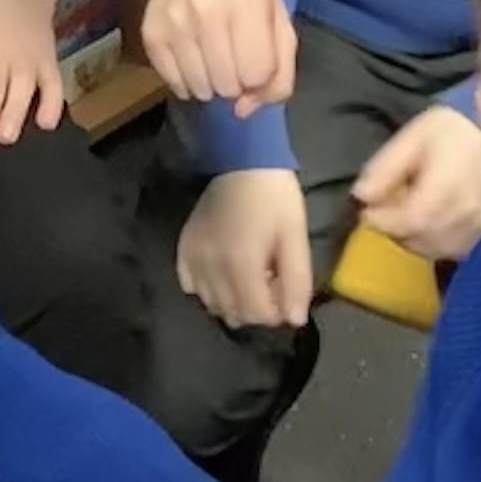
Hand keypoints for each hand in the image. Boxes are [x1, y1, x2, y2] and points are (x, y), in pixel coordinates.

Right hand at [135, 0, 295, 110]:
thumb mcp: (275, 14)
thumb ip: (279, 68)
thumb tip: (245, 110)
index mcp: (248, 0)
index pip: (258, 73)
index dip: (260, 75)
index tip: (255, 58)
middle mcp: (208, 10)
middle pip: (229, 87)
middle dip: (236, 81)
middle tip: (232, 55)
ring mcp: (175, 24)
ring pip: (202, 91)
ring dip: (212, 84)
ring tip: (212, 55)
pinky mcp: (152, 36)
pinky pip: (177, 86)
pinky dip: (189, 82)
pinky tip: (192, 55)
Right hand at [177, 169, 312, 329]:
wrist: (242, 161)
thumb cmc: (274, 198)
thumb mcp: (295, 237)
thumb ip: (297, 281)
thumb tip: (295, 320)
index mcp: (242, 265)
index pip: (258, 315)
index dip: (278, 312)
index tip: (286, 292)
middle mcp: (212, 268)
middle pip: (234, 313)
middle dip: (256, 308)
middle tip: (270, 283)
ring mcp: (193, 258)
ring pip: (211, 304)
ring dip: (233, 301)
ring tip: (248, 278)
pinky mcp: (183, 248)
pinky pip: (189, 285)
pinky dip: (206, 288)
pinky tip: (222, 274)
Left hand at [353, 104, 480, 262]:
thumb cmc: (459, 130)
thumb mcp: (417, 136)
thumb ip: (387, 166)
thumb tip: (361, 195)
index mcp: (440, 195)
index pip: (401, 224)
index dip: (379, 219)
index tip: (367, 207)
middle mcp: (460, 222)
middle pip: (414, 241)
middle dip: (393, 228)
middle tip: (387, 207)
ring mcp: (476, 233)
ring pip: (432, 250)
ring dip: (412, 238)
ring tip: (408, 213)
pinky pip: (452, 251)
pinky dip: (434, 242)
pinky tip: (431, 222)